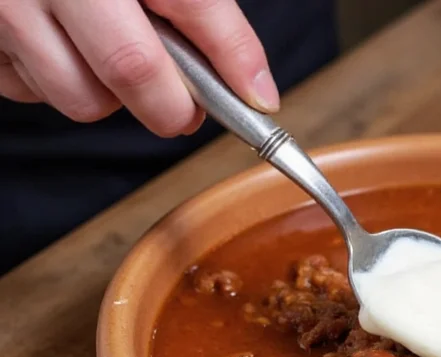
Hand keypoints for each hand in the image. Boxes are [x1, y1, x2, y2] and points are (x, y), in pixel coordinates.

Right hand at [0, 0, 278, 135]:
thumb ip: (204, 16)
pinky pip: (34, 94)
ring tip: (111, 54)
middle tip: (185, 102)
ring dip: (112, 97)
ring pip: (83, 100)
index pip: (190, 5)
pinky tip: (64, 49)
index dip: (231, 58)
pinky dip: (60, 85)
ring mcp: (6, 11)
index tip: (257, 101)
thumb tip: (257, 92)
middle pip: (131, 71)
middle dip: (172, 104)